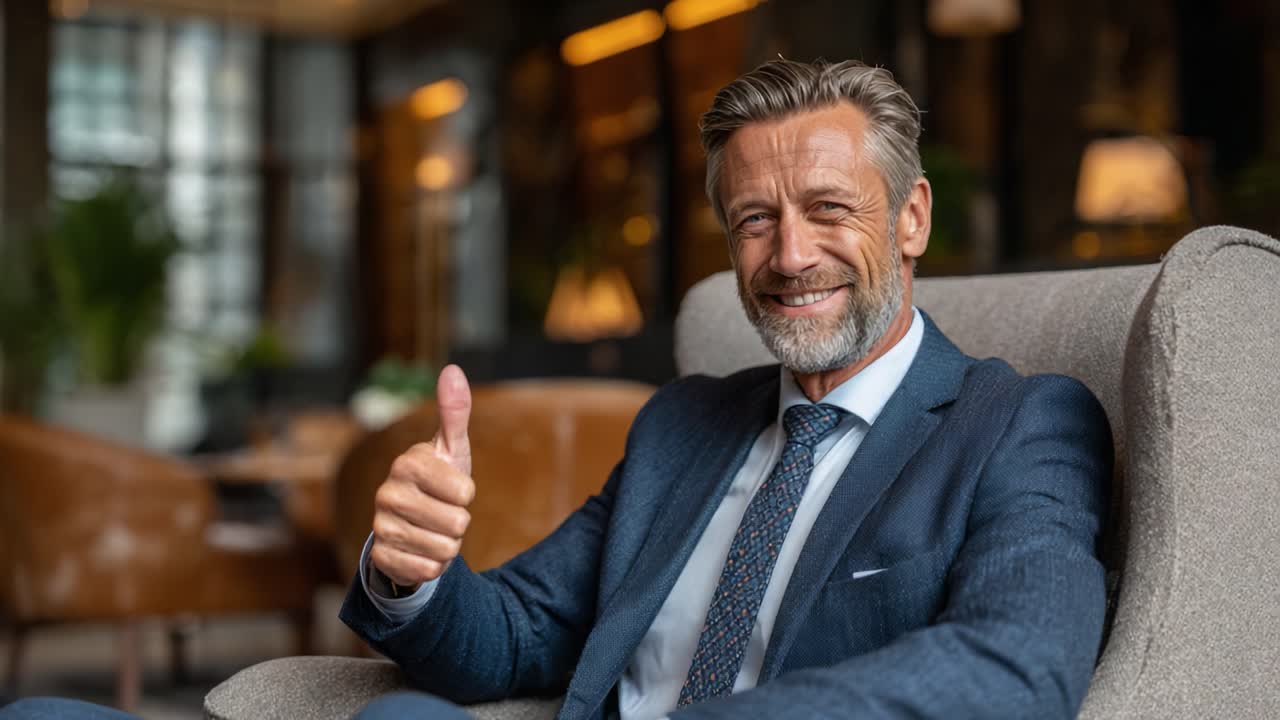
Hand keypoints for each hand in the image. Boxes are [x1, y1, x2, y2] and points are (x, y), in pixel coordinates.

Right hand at [369, 364, 473, 589]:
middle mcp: (387, 493)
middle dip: (459, 524)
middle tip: (443, 514)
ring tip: (433, 531)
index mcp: (407, 463)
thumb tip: (452, 370)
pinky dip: (434, 566)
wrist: (412, 526)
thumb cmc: (439, 482)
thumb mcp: (452, 449)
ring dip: (447, 545)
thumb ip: (455, 412)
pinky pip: (427, 571)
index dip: (466, 494)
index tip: (454, 489)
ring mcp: (380, 526)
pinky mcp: (381, 558)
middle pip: (456, 523)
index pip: (464, 491)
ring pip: (444, 549)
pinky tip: (421, 551)